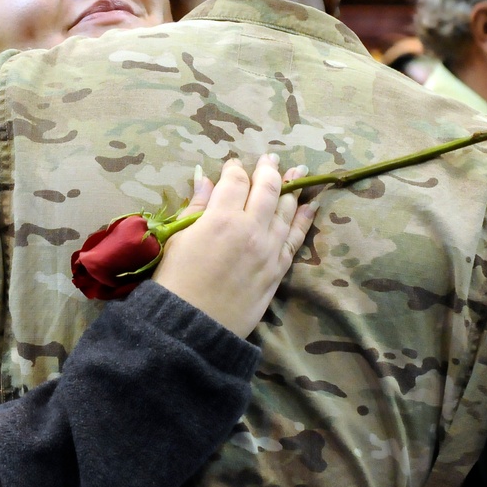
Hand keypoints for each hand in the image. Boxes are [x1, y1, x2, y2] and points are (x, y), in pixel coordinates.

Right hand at [153, 154, 316, 337]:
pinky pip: (296, 237)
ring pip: (286, 210)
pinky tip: (311, 206)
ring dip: (292, 188)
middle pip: (267, 189)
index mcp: (221, 218)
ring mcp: (269, 249)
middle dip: (268, 170)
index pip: (235, 181)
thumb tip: (204, 177)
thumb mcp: (177, 239)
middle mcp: (251, 229)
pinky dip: (305, 219)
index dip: (234, 169)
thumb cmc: (175, 282)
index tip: (232, 166)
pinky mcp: (278, 269)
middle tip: (270, 158)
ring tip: (298, 172)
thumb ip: (195, 207)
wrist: (193, 327)